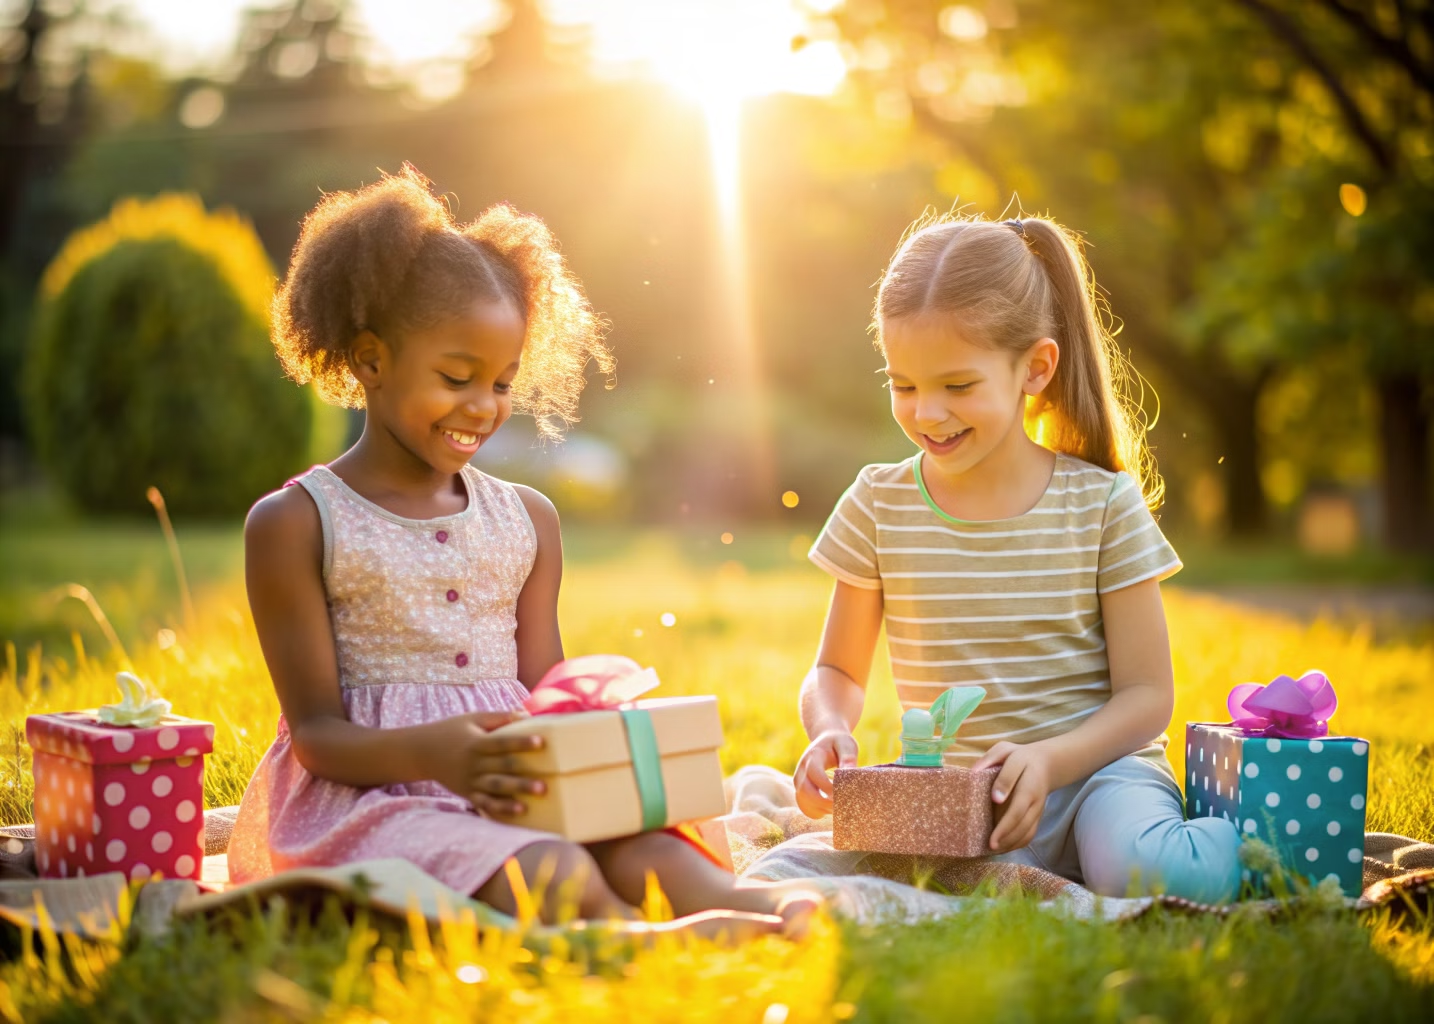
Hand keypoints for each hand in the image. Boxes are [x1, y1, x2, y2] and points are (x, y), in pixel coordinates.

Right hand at [421, 710, 547, 815]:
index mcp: (476, 743)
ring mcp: (470, 781)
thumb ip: (499, 717)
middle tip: (545, 783)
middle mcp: (473, 764)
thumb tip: (527, 714)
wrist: (422, 752)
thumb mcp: (473, 718)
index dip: (521, 742)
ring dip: (516, 793)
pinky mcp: (468, 793)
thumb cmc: (453, 731)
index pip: (501, 742)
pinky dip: (500, 808)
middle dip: (523, 777)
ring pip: (496, 788)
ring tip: (536, 796)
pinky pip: (485, 803)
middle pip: (501, 769)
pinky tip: (519, 811)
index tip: (541, 742)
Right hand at [793, 729, 857, 818]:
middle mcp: (801, 768)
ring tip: (836, 808)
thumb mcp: (847, 745)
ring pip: (802, 801)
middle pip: (805, 791)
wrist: (826, 738)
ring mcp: (798, 779)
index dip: (828, 787)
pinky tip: (828, 809)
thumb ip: (848, 758)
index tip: (843, 794)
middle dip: (823, 803)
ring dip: (819, 809)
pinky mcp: (799, 788)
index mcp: (813, 756)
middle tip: (841, 806)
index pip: (816, 775)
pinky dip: (815, 811)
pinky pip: (803, 805)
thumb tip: (850, 773)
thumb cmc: (839, 742)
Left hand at [972, 741, 1054, 852]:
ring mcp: (1037, 811)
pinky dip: (1017, 844)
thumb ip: (992, 760)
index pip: (1019, 805)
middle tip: (990, 845)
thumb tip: (975, 774)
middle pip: (1023, 823)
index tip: (992, 819)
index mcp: (1028, 783)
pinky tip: (1002, 847)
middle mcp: (1034, 801)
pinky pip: (1029, 835)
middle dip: (1006, 835)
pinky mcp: (1036, 818)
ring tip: (993, 849)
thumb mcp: (1006, 750)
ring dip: (1011, 844)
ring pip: (1027, 832)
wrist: (1047, 764)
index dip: (1007, 815)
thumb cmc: (1020, 757)